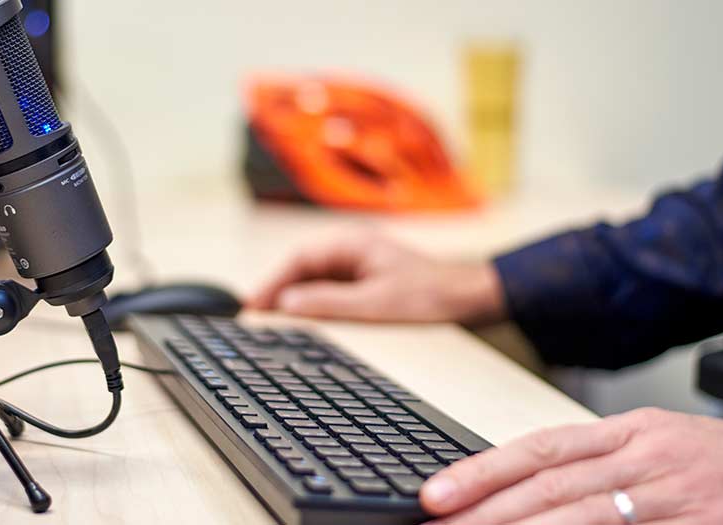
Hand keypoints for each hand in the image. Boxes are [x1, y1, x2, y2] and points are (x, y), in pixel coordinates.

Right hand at [247, 229, 506, 323]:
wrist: (470, 298)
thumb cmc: (429, 295)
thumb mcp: (374, 303)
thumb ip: (329, 302)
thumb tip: (287, 304)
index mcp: (353, 244)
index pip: (300, 259)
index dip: (273, 282)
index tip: (253, 305)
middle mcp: (353, 250)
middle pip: (303, 268)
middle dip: (278, 291)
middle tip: (255, 318)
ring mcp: (360, 265)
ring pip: (315, 280)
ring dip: (295, 299)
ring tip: (273, 323)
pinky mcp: (367, 281)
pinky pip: (331, 289)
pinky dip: (314, 304)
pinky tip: (306, 321)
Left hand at [420, 408, 722, 523]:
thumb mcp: (667, 447)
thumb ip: (603, 464)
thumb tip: (530, 491)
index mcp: (635, 431)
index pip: (541, 447)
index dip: (483, 470)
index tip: (436, 494)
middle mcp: (651, 458)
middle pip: (550, 485)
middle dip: (485, 512)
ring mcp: (679, 498)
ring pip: (583, 518)